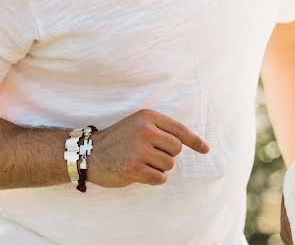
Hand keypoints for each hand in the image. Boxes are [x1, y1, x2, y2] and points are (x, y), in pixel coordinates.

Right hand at [87, 109, 208, 186]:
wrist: (89, 153)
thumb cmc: (119, 140)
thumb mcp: (138, 124)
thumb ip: (161, 130)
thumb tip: (191, 143)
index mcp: (148, 117)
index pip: (179, 130)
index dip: (194, 141)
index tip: (205, 150)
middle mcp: (145, 130)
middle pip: (176, 149)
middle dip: (167, 156)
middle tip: (149, 155)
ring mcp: (139, 150)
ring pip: (168, 164)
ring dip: (158, 168)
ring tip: (141, 162)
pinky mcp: (134, 168)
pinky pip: (159, 178)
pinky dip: (154, 179)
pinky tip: (140, 173)